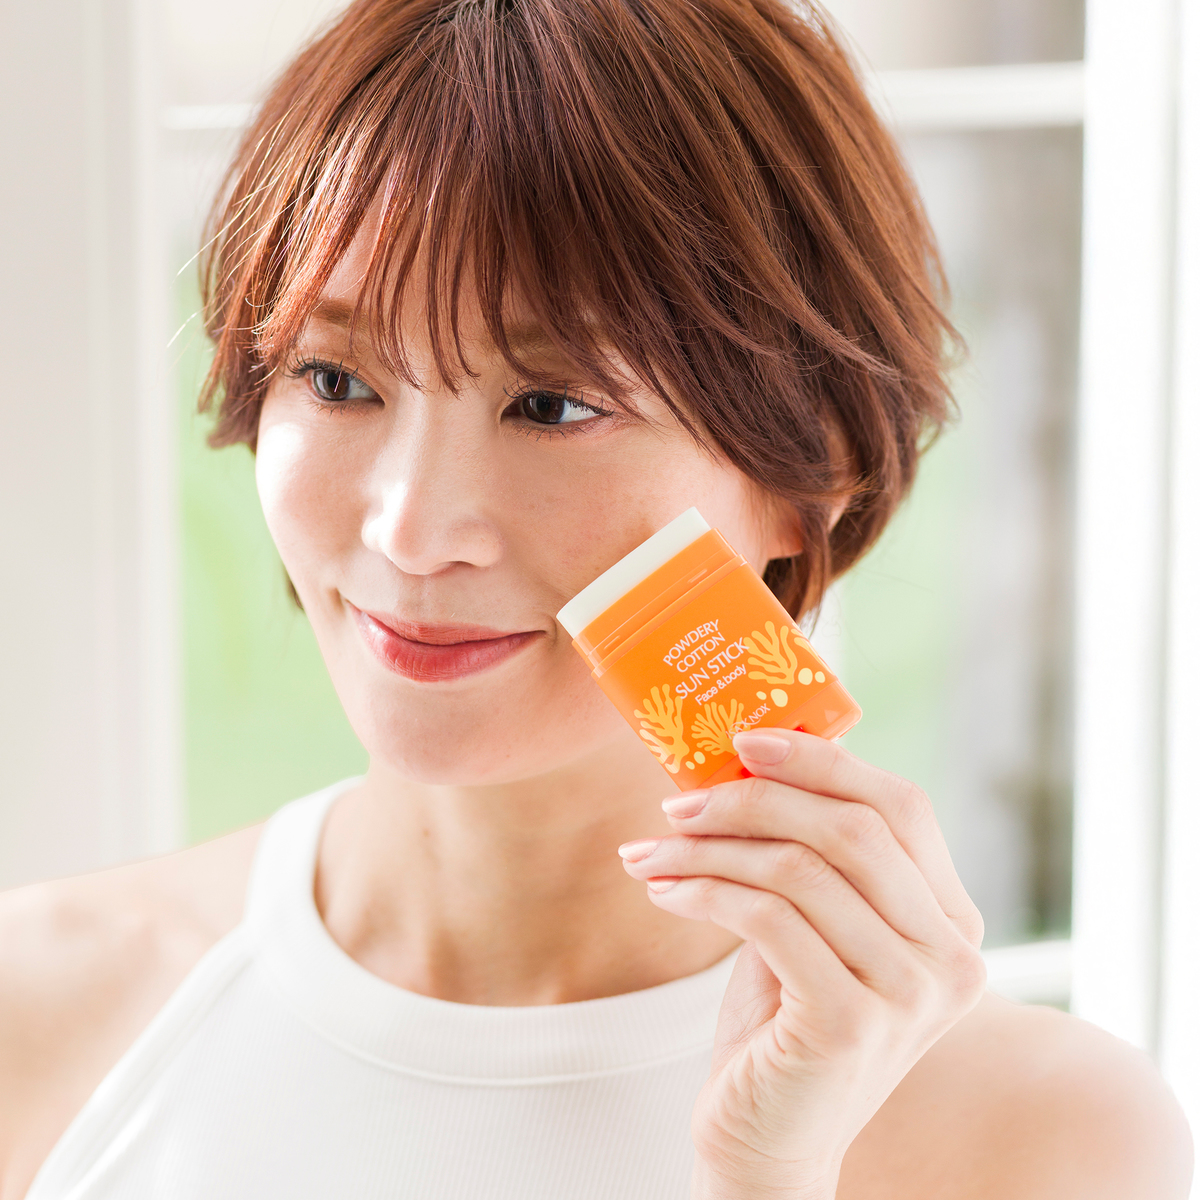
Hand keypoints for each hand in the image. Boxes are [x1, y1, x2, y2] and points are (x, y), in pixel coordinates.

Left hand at [618, 729, 985, 1199]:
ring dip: (709, 848)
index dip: (824, 762)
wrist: (769, 1140)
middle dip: (752, 799)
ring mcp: (909, 993)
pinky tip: (664, 890)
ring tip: (653, 850)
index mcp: (950, 921)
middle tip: (679, 801)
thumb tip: (750, 756)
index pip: (902, 807)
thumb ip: (808, 853)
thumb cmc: (783, 1022)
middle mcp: (950, 957)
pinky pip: (768, 919)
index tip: (746, 740)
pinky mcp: (853, 1022)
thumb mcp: (809, 923)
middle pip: (850, 830)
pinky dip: (704, 892)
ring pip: (799, 869)